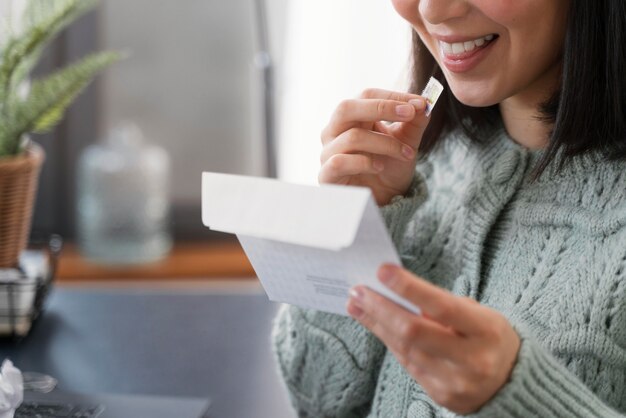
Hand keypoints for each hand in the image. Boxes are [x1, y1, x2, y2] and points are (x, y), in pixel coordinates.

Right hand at [318, 89, 430, 205]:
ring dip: (386, 144)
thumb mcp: (407, 142)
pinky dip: (365, 162)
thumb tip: (424, 103)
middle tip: (410, 114)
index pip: (366, 95)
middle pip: (346, 107)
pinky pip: (341, 162)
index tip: (419, 104)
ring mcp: (328, 153)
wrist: (382, 201)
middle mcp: (334, 131)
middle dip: (381, 108)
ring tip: (406, 154)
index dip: (392, 96)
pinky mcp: (326, 175)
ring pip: (352, 137)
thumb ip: (415, 122)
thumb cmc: (389, 167)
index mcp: (353, 117)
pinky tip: (380, 167)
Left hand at [347, 264, 520, 414]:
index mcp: (487, 331)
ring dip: (376, 323)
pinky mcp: (440, 395)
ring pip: (404, 348)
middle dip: (381, 308)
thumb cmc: (490, 338)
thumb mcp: (479, 314)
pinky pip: (406, 363)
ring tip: (357, 304)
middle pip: (414, 332)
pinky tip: (375, 324)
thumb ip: (442, 306)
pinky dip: (389, 340)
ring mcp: (455, 382)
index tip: (383, 271)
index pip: (442, 307)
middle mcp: (472, 360)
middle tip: (358, 290)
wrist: (511, 383)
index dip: (410, 288)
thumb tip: (397, 295)